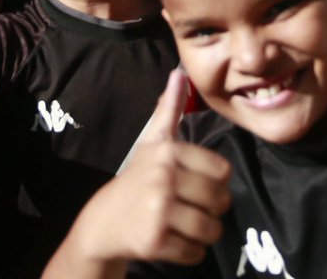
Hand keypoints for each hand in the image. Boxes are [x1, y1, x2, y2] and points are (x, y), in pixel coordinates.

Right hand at [48, 71, 230, 271]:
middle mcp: (163, 178)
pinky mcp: (154, 241)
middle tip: (192, 209)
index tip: (197, 185)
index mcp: (168, 152)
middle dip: (212, 210)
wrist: (103, 221)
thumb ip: (169, 109)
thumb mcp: (152, 141)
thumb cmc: (137, 178)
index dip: (216, 182)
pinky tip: (174, 241)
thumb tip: (179, 73)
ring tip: (185, 225)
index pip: (223, 172)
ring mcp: (158, 211)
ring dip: (203, 233)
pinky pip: (195, 253)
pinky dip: (190, 252)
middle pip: (220, 202)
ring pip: (212, 229)